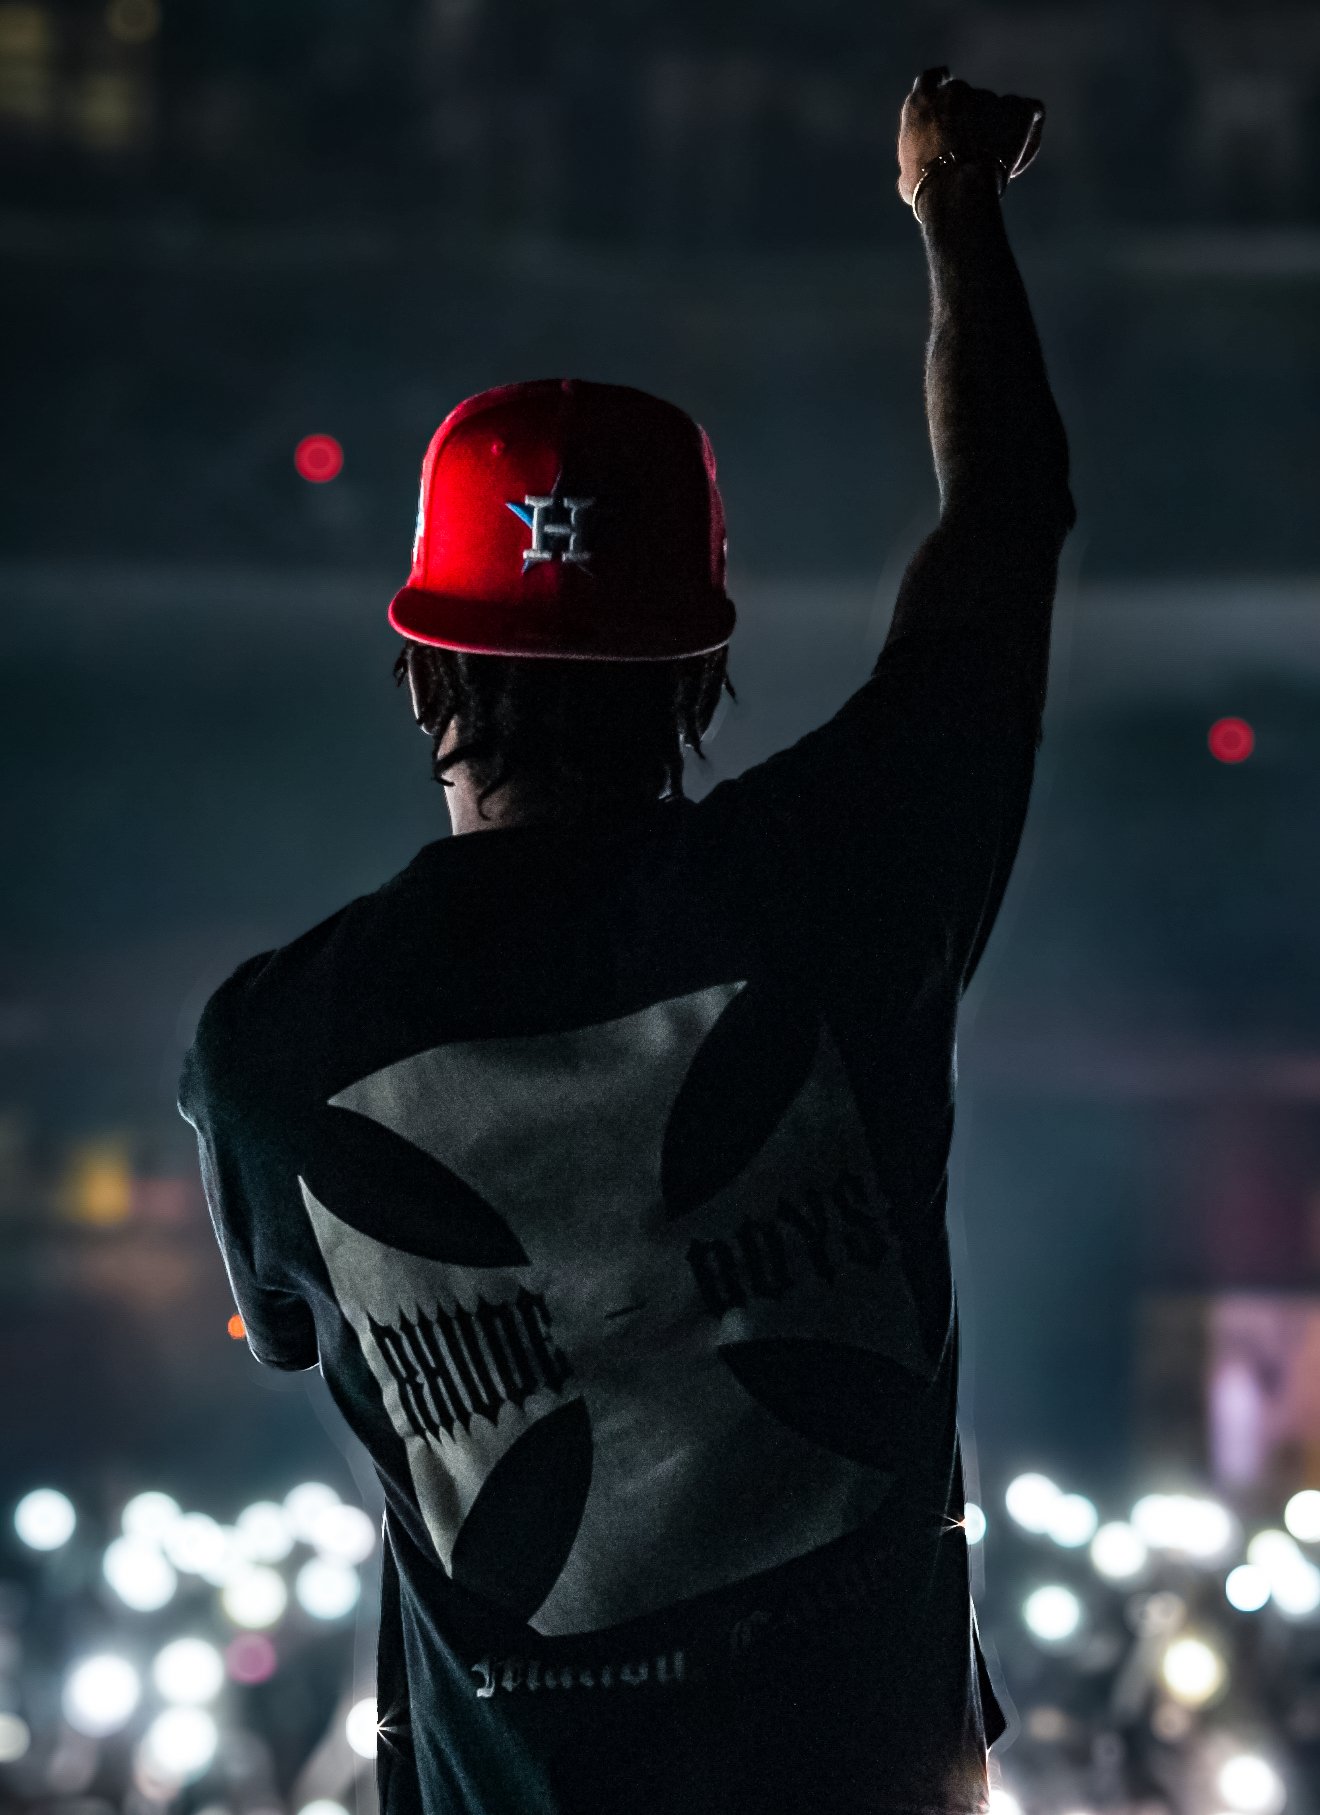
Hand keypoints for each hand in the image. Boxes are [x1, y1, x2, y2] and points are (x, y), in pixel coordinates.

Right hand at [896, 66, 1044, 206]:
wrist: (955, 186)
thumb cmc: (926, 188)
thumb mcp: (909, 178)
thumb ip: (917, 163)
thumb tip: (915, 175)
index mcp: (923, 102)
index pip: (933, 79)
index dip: (942, 87)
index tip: (949, 99)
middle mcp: (955, 91)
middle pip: (968, 99)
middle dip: (972, 120)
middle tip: (973, 152)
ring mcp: (987, 97)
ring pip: (997, 110)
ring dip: (998, 131)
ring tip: (994, 166)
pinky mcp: (1016, 108)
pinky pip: (1030, 111)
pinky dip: (1029, 128)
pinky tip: (1022, 149)